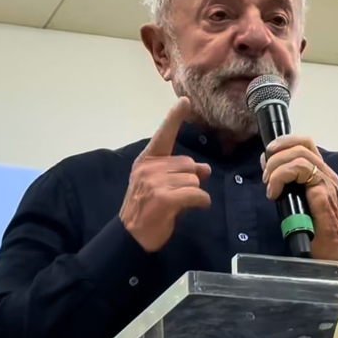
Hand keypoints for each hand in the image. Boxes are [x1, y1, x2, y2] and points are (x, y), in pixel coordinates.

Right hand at [120, 97, 210, 251]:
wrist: (131, 236)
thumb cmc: (149, 210)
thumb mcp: (163, 186)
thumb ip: (182, 174)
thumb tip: (206, 169)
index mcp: (147, 161)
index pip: (163, 135)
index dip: (174, 117)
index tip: (184, 101)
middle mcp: (149, 168)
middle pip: (188, 164)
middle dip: (191, 180)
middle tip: (179, 196)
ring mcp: (155, 182)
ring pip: (194, 180)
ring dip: (194, 194)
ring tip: (179, 205)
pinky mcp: (164, 198)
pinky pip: (197, 194)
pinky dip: (201, 202)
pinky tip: (194, 208)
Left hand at [262, 135, 337, 261]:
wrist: (331, 252)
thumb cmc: (314, 230)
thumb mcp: (296, 199)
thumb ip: (286, 180)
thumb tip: (267, 162)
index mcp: (321, 173)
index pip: (306, 143)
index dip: (285, 141)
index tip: (268, 153)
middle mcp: (327, 174)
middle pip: (302, 145)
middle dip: (276, 155)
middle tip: (265, 175)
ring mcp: (327, 183)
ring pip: (300, 156)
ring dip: (277, 168)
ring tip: (269, 186)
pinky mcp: (323, 194)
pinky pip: (301, 171)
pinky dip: (281, 177)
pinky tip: (274, 193)